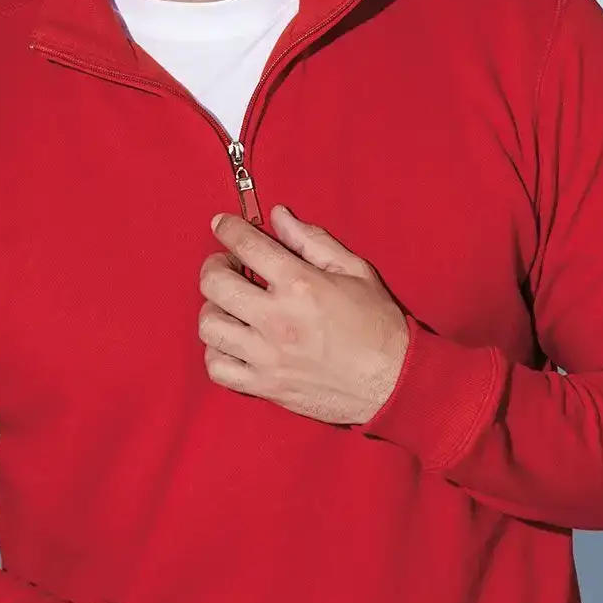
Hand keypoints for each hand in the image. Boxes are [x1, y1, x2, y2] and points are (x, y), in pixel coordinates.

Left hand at [198, 205, 408, 423]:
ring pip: (209, 325)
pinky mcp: (265, 385)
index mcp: (300, 284)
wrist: (393, 382)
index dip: (227, 228)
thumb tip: (279, 217)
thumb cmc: (378, 326)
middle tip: (228, 265)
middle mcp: (277, 319)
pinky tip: (232, 340)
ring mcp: (267, 356)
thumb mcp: (355, 270)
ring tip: (230, 305)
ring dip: (213, 308)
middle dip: (214, 266)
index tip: (222, 225)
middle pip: (214, 283)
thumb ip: (312, 240)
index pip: (245, 244)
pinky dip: (216, 351)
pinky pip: (217, 367)